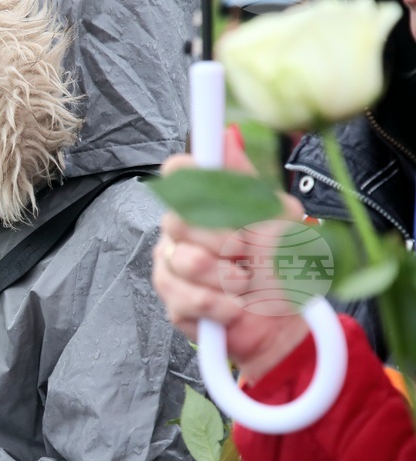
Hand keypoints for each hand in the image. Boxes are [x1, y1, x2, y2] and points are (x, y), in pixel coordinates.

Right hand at [152, 127, 309, 383]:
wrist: (288, 323)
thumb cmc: (284, 268)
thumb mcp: (280, 218)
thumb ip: (247, 181)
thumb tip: (227, 136)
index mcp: (206, 202)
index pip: (178, 171)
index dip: (194, 180)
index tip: (220, 196)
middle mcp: (182, 231)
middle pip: (177, 218)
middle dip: (223, 239)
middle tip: (248, 252)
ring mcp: (172, 266)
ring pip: (183, 260)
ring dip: (227, 277)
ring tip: (247, 284)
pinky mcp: (173, 302)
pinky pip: (187, 298)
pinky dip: (221, 306)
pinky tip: (236, 308)